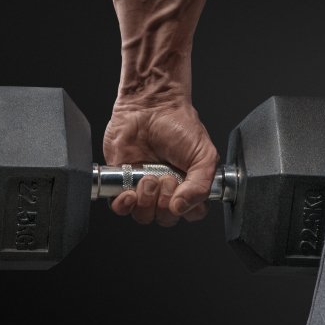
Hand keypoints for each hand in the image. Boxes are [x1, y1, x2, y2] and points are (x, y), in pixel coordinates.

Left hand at [101, 101, 219, 225]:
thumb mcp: (204, 153)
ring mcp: (144, 188)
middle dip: (165, 202)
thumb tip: (182, 207)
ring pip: (144, 216)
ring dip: (146, 200)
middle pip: (166, 218)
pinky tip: (129, 191)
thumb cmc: (179, 124)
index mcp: (189, 184)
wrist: (149, 106)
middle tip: (166, 177)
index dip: (187, 209)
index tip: (183, 193)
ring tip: (148, 177)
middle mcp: (167, 190)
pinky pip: (120, 209)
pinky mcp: (122, 183)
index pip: (191, 213)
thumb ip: (202, 184)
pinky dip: (124, 205)